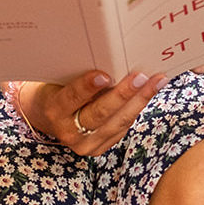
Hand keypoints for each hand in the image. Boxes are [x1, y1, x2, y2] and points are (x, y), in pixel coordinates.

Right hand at [12, 70, 163, 155]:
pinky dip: (137, 108)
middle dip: (123, 94)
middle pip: (99, 113)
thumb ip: (78, 73)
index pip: (71, 98)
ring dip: (140, 100)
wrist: (47, 115)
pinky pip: (122, 127)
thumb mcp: (59, 78)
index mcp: (54, 110)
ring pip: (117, 122)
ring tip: (156, 82)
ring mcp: (85, 144)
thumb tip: (109, 56)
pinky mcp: (99, 148)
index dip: (87, 87)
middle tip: (141, 77)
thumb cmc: (56, 88)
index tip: (104, 75)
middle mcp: (68, 132)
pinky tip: (149, 93)